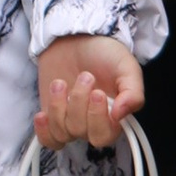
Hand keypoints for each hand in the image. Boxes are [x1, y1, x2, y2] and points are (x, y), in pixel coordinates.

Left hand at [33, 34, 143, 154]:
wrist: (76, 36)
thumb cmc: (104, 53)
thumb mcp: (127, 67)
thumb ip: (133, 92)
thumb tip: (121, 115)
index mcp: (114, 117)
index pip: (106, 136)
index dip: (98, 119)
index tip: (98, 93)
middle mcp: (92, 123)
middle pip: (83, 133)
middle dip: (79, 105)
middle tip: (85, 77)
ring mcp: (70, 120)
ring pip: (63, 133)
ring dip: (59, 106)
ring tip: (61, 82)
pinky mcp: (52, 115)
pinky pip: (48, 138)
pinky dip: (43, 130)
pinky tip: (42, 114)